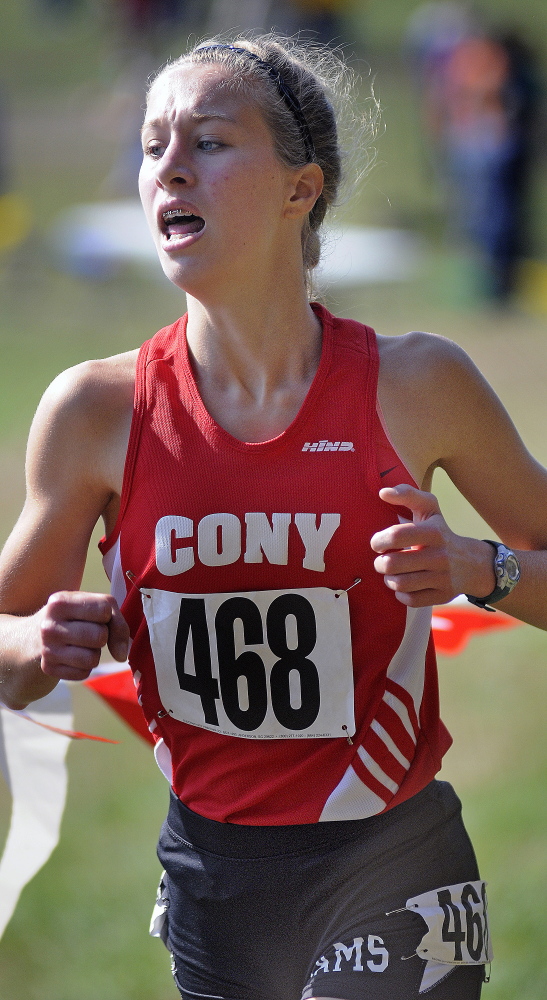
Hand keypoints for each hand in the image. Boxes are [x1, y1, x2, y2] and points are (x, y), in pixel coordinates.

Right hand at [40, 592, 129, 680]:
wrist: (35, 636)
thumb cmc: (74, 617)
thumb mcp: (92, 605)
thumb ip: (117, 622)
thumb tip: (121, 655)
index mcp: (60, 602)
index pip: (104, 610)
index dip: (106, 615)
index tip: (94, 615)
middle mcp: (49, 626)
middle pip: (100, 636)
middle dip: (102, 635)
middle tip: (87, 631)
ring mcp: (47, 649)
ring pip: (92, 658)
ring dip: (94, 653)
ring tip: (80, 643)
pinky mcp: (48, 668)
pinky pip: (84, 673)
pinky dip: (84, 666)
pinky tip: (72, 655)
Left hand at [371, 484, 495, 606]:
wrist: (473, 563)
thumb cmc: (440, 532)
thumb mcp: (430, 509)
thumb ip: (406, 494)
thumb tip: (382, 492)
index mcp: (434, 532)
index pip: (396, 536)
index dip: (378, 541)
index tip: (378, 543)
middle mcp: (440, 556)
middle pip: (392, 564)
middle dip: (380, 563)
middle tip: (382, 561)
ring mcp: (443, 578)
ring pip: (399, 584)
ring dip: (389, 580)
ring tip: (392, 573)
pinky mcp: (443, 595)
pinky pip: (410, 600)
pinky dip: (401, 595)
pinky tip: (404, 586)